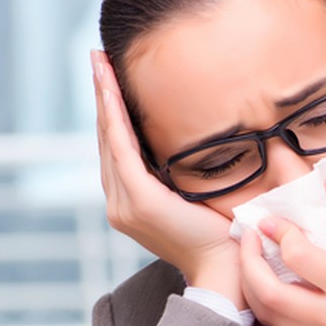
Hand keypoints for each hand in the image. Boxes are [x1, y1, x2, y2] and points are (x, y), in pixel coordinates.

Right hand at [92, 51, 240, 301]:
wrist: (227, 267)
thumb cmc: (224, 234)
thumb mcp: (199, 196)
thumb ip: (186, 174)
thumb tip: (198, 141)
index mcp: (133, 203)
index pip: (117, 148)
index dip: (111, 111)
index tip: (108, 76)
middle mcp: (121, 203)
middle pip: (107, 138)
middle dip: (102, 96)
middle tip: (98, 57)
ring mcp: (125, 203)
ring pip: (109, 139)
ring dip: (104, 98)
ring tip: (99, 63)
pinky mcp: (138, 200)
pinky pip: (121, 148)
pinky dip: (114, 117)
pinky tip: (109, 89)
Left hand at [238, 178, 325, 325]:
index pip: (300, 258)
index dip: (279, 232)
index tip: (272, 218)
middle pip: (269, 294)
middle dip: (248, 261)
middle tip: (248, 236)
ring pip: (270, 315)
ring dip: (252, 285)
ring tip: (253, 257)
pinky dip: (270, 303)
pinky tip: (274, 282)